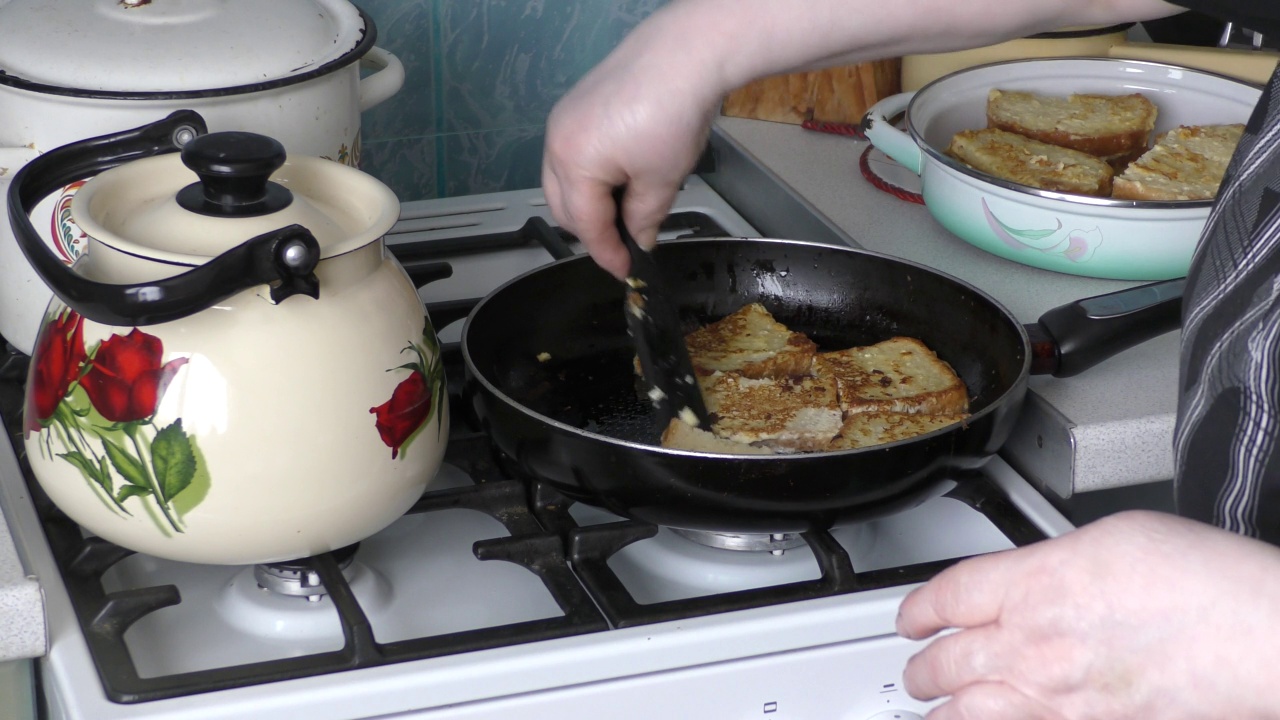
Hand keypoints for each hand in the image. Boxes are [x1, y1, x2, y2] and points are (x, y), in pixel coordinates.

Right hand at [541, 15, 722, 279]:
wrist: (684, 54)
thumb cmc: (672, 111)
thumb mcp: (661, 181)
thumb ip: (643, 220)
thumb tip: (637, 240)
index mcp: (573, 164)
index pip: (585, 226)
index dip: (607, 254)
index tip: (625, 270)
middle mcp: (557, 142)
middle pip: (564, 207)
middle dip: (593, 230)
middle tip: (627, 242)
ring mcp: (562, 121)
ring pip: (564, 182)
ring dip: (589, 203)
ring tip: (627, 208)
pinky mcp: (575, 106)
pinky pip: (571, 155)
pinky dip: (590, 175)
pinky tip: (622, 175)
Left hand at [896, 509, 1279, 718]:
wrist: (1259, 634)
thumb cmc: (1204, 583)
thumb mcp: (1111, 538)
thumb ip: (1055, 562)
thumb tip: (1037, 574)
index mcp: (1033, 585)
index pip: (947, 596)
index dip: (918, 608)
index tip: (911, 616)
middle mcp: (1034, 646)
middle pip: (946, 660)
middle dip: (922, 666)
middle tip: (915, 667)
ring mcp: (1057, 699)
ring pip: (969, 712)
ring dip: (943, 711)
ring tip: (934, 709)